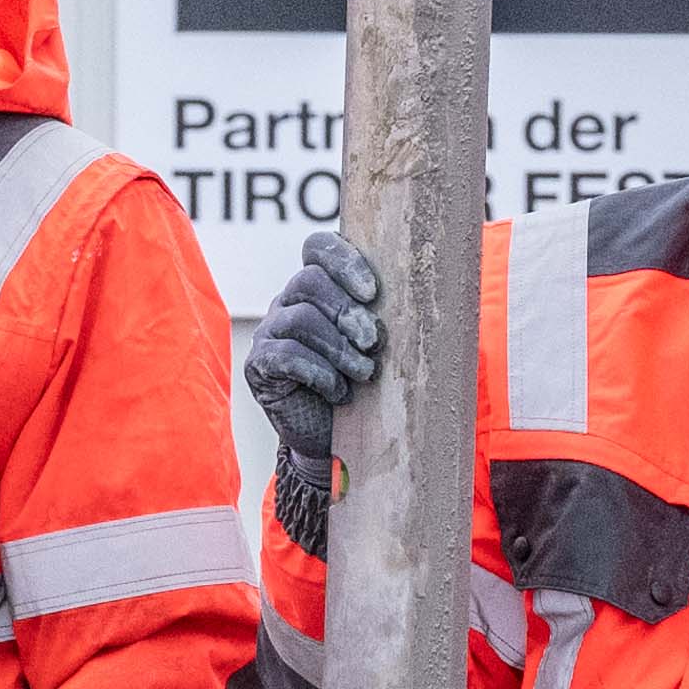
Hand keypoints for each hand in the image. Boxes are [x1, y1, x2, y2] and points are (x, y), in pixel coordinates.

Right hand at [242, 236, 385, 499]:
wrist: (331, 440)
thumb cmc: (363, 387)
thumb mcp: (379, 348)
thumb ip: (388, 317)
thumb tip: (429, 296)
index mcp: (318, 287)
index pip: (318, 247)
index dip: (344, 261)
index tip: (372, 293)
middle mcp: (288, 302)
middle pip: (308, 280)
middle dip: (347, 311)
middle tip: (374, 342)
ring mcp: (269, 332)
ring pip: (300, 318)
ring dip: (339, 347)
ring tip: (365, 374)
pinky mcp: (259, 366)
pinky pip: (285, 354)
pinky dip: (319, 372)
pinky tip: (339, 392)